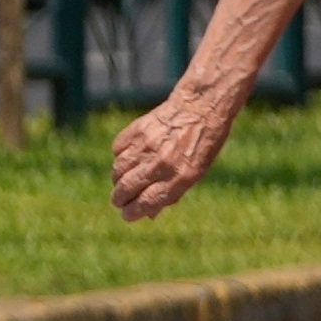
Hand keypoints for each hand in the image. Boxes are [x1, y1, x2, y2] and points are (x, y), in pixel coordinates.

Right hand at [111, 88, 234, 222]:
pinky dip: (119, 156)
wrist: (201, 106)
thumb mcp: (196, 173)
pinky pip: (118, 149)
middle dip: (119, 199)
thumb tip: (149, 214)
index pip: (146, 202)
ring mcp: (147, 145)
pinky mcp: (137, 129)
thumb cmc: (202, 144)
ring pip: (118, 170)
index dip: (132, 213)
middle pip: (127, 188)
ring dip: (117, 180)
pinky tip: (128, 157)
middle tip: (118, 201)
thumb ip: (172, 193)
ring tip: (122, 181)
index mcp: (180, 178)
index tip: (126, 215)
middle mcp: (161, 163)